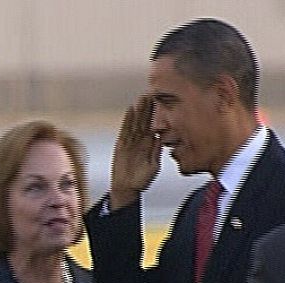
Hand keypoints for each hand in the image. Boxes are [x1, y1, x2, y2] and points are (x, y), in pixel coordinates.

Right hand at [110, 94, 161, 209]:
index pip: (154, 124)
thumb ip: (156, 152)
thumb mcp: (154, 166)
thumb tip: (161, 139)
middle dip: (148, 107)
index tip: (163, 101)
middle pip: (144, 120)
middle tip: (152, 92)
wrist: (127, 188)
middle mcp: (140, 140)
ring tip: (142, 97)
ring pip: (135, 122)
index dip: (158, 114)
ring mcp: (130, 141)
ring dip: (139, 110)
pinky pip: (125, 130)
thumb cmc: (141, 179)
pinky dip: (127, 120)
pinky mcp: (121, 145)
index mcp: (150, 143)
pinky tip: (130, 110)